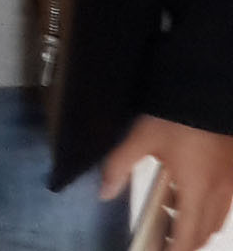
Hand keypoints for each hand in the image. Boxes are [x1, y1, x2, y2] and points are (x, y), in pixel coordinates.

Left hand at [105, 114, 232, 250]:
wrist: (206, 89)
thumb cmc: (175, 115)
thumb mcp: (141, 138)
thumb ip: (120, 166)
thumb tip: (104, 193)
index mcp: (197, 188)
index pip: (189, 234)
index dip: (175, 250)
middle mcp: (221, 191)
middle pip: (206, 231)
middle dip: (186, 242)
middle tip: (162, 241)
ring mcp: (232, 181)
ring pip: (219, 218)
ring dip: (198, 226)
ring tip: (172, 221)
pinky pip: (225, 202)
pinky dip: (208, 209)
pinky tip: (189, 197)